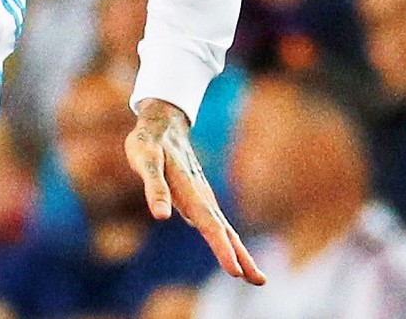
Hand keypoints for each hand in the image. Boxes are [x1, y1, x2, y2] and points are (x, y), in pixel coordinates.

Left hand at [125, 99, 265, 285]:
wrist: (163, 124)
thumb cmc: (149, 142)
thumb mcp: (145, 161)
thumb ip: (154, 188)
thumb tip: (162, 216)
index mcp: (189, 190)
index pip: (208, 224)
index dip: (221, 248)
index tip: (235, 271)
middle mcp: (201, 196)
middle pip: (223, 231)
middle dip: (241, 256)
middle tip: (260, 281)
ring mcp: (203, 197)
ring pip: (223, 228)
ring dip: (239, 252)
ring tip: (256, 277)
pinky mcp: (200, 197)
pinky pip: (216, 223)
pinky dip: (227, 240)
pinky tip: (234, 254)